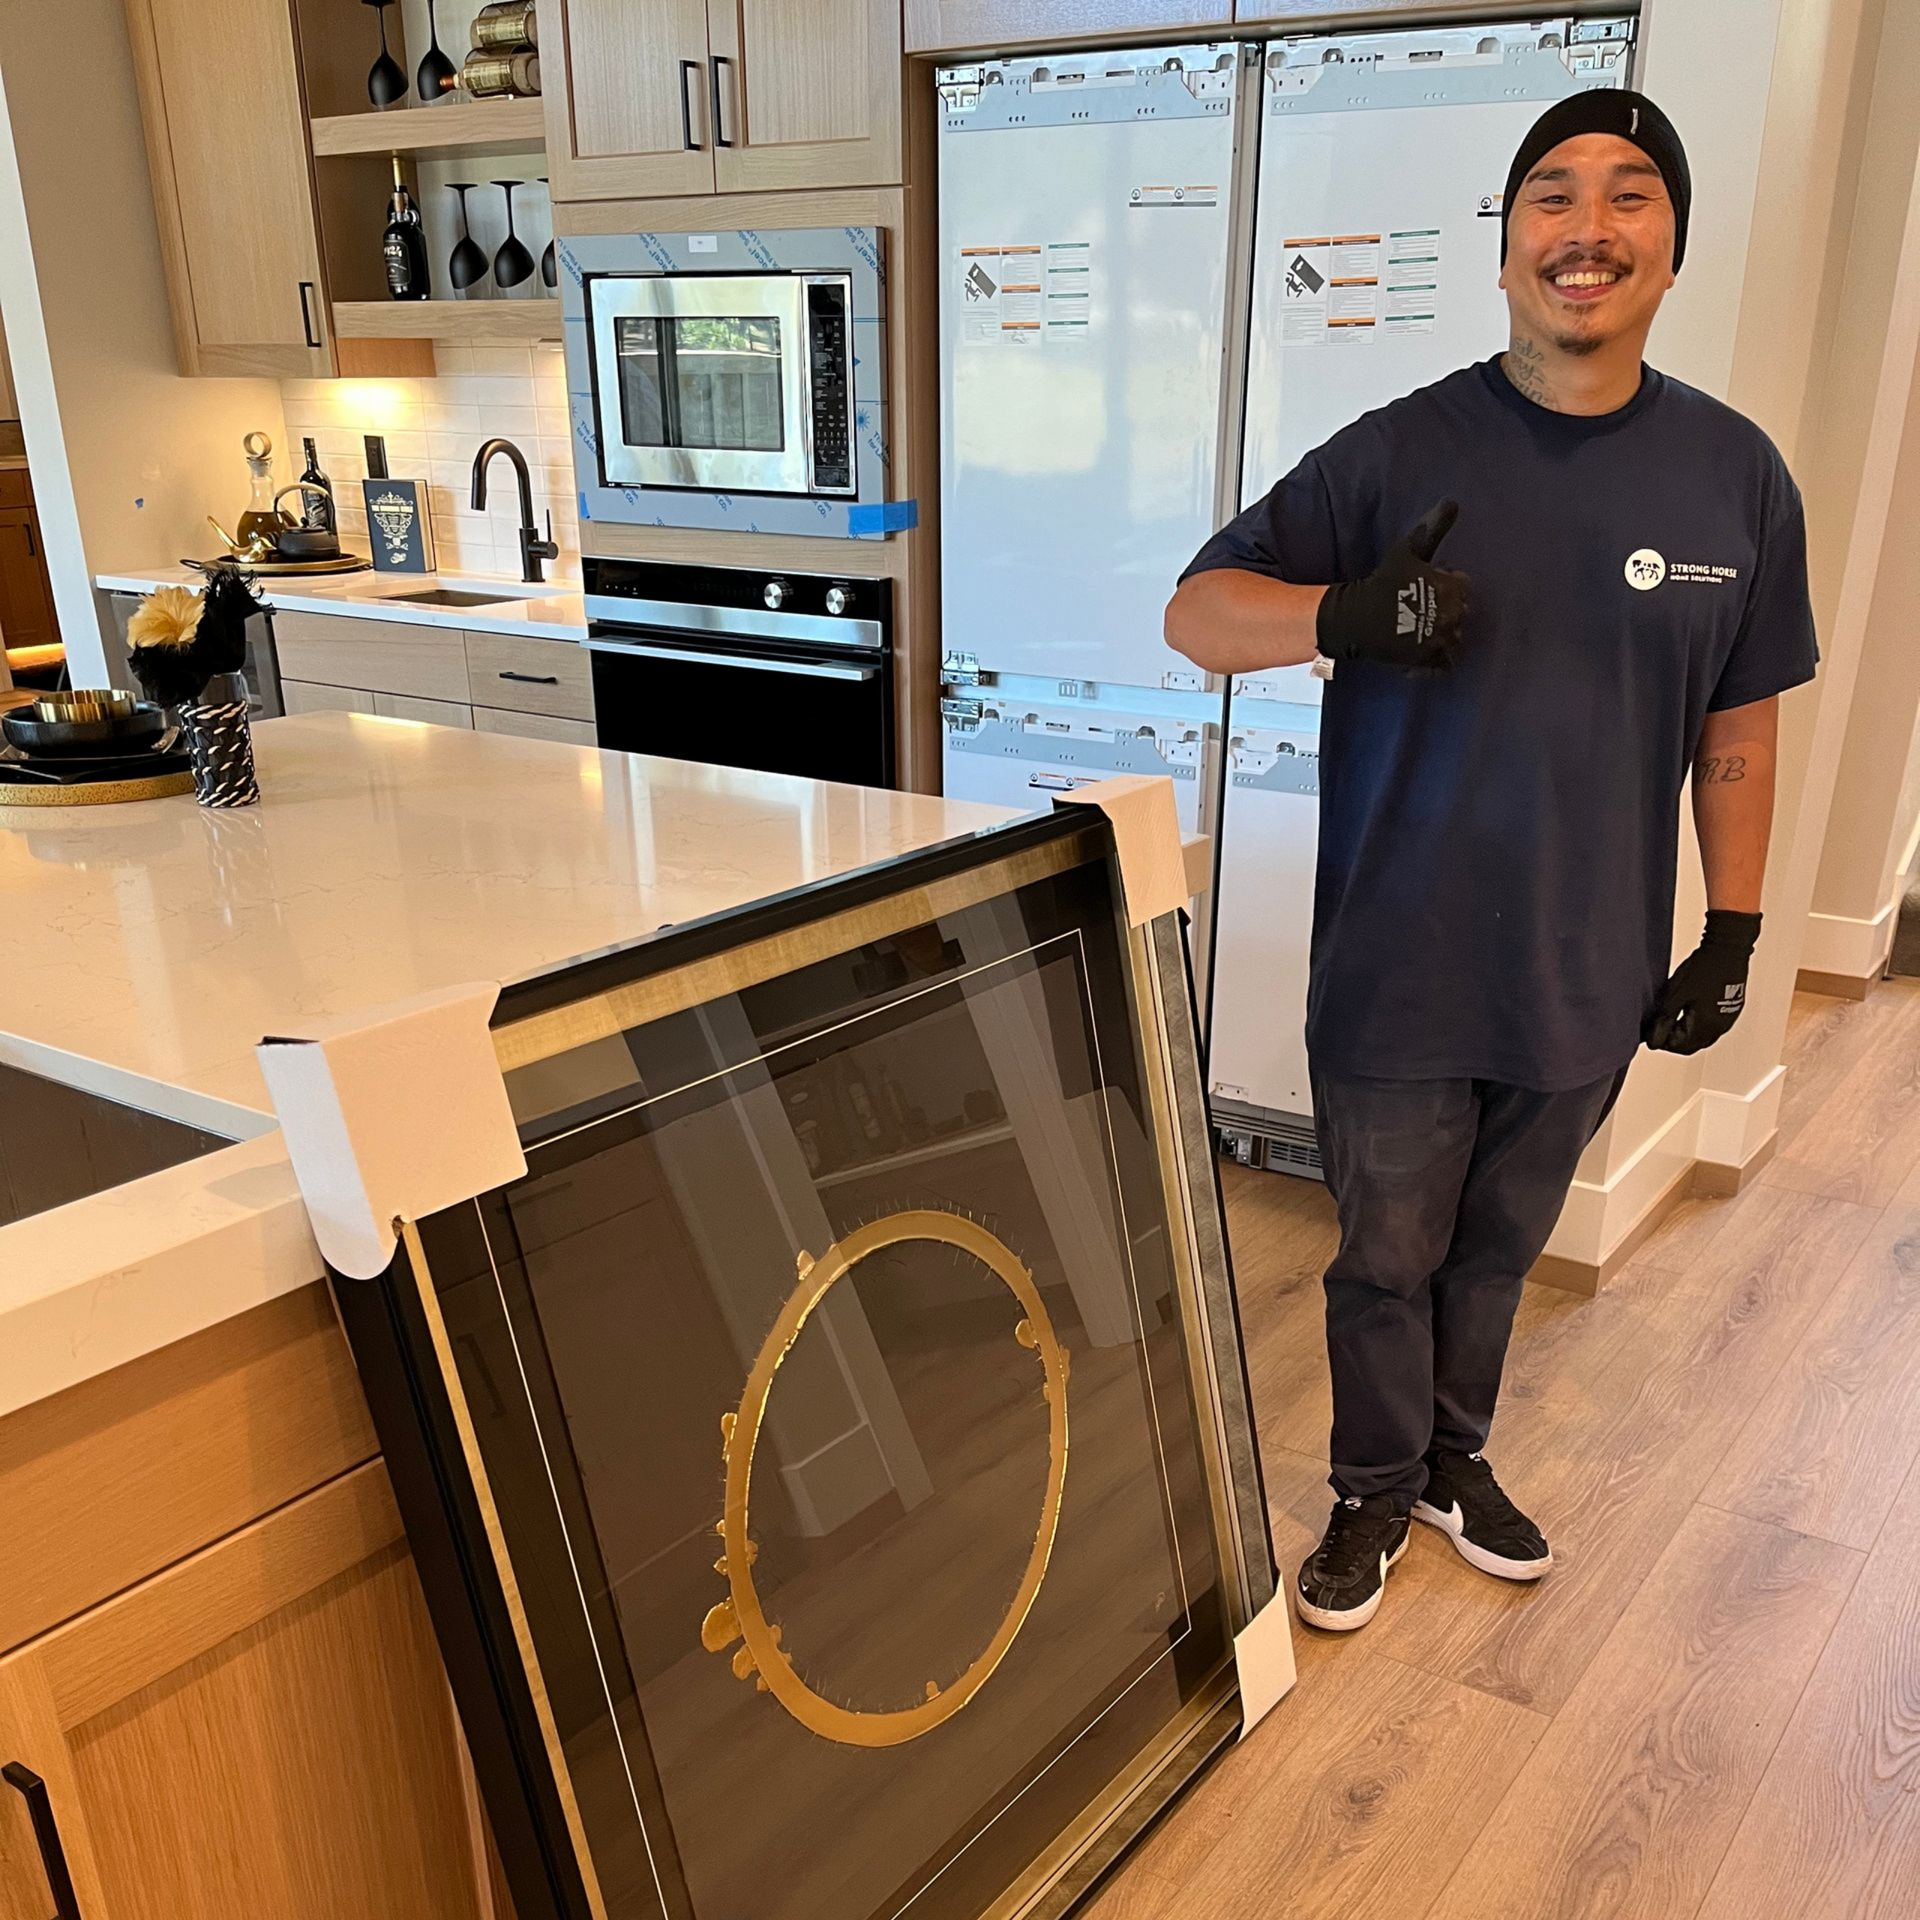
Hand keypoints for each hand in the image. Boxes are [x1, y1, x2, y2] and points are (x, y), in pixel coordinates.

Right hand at [1315, 500, 1471, 670]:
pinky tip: (1423, 652)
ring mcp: (1439, 641)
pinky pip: (1443, 665)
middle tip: (1422, 608)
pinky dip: (1436, 661)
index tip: (1430, 586)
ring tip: (1421, 629)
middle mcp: (1451, 617)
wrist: (1355, 617)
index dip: (1446, 585)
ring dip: (1442, 634)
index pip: (1463, 587)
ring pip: (1453, 639)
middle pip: (1460, 614)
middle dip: (1445, 609)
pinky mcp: (1426, 661)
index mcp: (1452, 590)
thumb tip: (1452, 502)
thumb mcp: (1408, 550)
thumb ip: (1432, 528)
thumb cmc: (1382, 582)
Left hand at [1644, 910, 1762, 1053]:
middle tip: (1659, 1025)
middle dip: (1674, 1039)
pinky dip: (1697, 1024)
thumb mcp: (1675, 995)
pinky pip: (1712, 1025)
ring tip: (1672, 1017)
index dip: (1662, 1042)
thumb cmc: (1703, 968)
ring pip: (1703, 1036)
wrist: (1728, 947)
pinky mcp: (1732, 1008)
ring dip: (1686, 1032)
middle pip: (1692, 1045)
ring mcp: (1729, 1018)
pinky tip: (1688, 1009)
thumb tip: (1653, 1042)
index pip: (1680, 1048)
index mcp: (1708, 1026)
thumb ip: (1663, 1021)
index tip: (1651, 1031)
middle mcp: (1721, 1026)